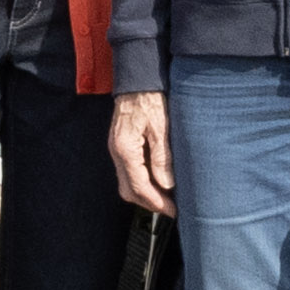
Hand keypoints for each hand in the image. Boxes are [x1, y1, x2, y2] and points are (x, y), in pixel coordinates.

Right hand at [110, 94, 175, 213]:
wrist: (137, 78)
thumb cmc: (149, 97)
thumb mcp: (161, 126)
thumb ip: (163, 157)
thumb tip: (166, 184)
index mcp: (125, 149)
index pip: (139, 186)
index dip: (156, 202)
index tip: (173, 210)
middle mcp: (116, 152)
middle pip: (129, 190)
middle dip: (149, 202)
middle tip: (171, 208)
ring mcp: (116, 149)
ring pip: (127, 183)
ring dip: (145, 193)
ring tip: (166, 197)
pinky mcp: (121, 145)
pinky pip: (128, 171)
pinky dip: (142, 180)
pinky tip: (157, 180)